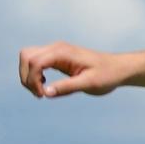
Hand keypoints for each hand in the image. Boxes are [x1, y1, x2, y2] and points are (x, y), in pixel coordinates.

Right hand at [18, 42, 133, 98]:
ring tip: (41, 92)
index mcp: (62, 52)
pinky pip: (36, 60)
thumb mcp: (89, 84)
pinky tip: (45, 84)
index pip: (34, 62)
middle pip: (26, 56)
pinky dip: (34, 72)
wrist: (118, 68)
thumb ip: (67, 87)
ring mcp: (56, 50)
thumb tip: (45, 93)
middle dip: (26, 76)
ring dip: (28, 75)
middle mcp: (56, 47)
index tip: (43, 96)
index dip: (32, 80)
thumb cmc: (107, 75)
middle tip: (40, 95)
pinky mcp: (57, 56)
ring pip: (28, 57)